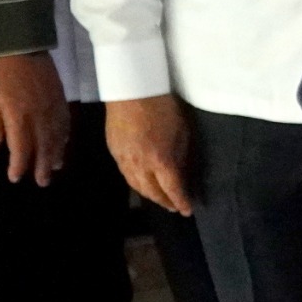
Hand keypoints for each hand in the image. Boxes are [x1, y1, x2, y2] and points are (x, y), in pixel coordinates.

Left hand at [0, 53, 68, 185]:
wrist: (23, 48)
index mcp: (19, 118)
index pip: (21, 148)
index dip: (19, 165)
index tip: (15, 177)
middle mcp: (39, 117)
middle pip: (44, 147)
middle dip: (42, 167)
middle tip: (42, 182)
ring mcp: (53, 109)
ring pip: (57, 138)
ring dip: (56, 155)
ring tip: (55, 168)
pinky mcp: (61, 101)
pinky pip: (66, 124)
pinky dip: (65, 138)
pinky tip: (63, 144)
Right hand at [107, 94, 193, 215]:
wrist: (132, 90)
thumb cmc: (163, 108)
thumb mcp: (183, 133)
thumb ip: (182, 157)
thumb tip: (182, 174)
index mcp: (160, 160)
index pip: (172, 189)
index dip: (180, 202)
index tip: (187, 210)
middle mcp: (140, 165)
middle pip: (152, 192)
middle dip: (164, 202)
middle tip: (175, 207)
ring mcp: (123, 159)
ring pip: (136, 186)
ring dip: (150, 195)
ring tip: (160, 199)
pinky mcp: (114, 151)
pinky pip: (126, 175)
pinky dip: (137, 183)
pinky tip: (143, 184)